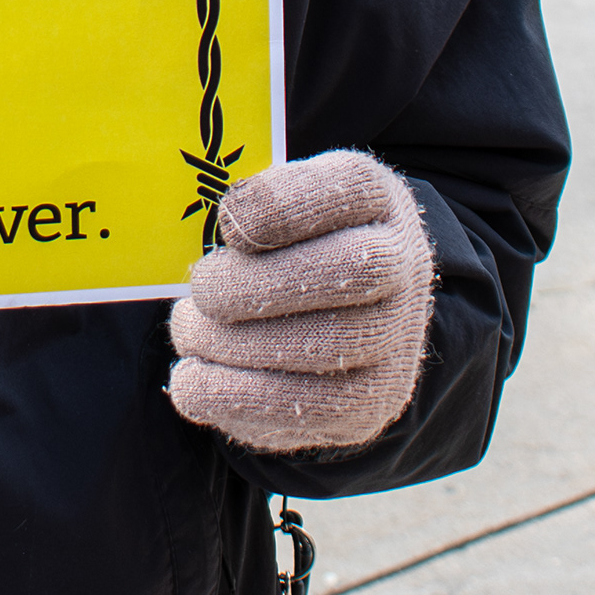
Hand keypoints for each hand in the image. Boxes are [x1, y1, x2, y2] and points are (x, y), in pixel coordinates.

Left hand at [167, 151, 435, 456]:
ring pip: (326, 345)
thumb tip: (235, 224)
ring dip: (233, 343)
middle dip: (254, 285)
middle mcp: (403, 263)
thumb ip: (256, 203)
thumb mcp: (278, 204)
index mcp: (376, 198)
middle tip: (202, 288)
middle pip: (349, 271)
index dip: (283, 205)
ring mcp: (395, 338)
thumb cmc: (289, 247)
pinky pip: (308, 408)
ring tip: (190, 331)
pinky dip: (234, 397)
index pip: (352, 186)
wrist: (341, 317)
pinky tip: (193, 381)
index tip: (229, 224)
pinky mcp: (369, 400)